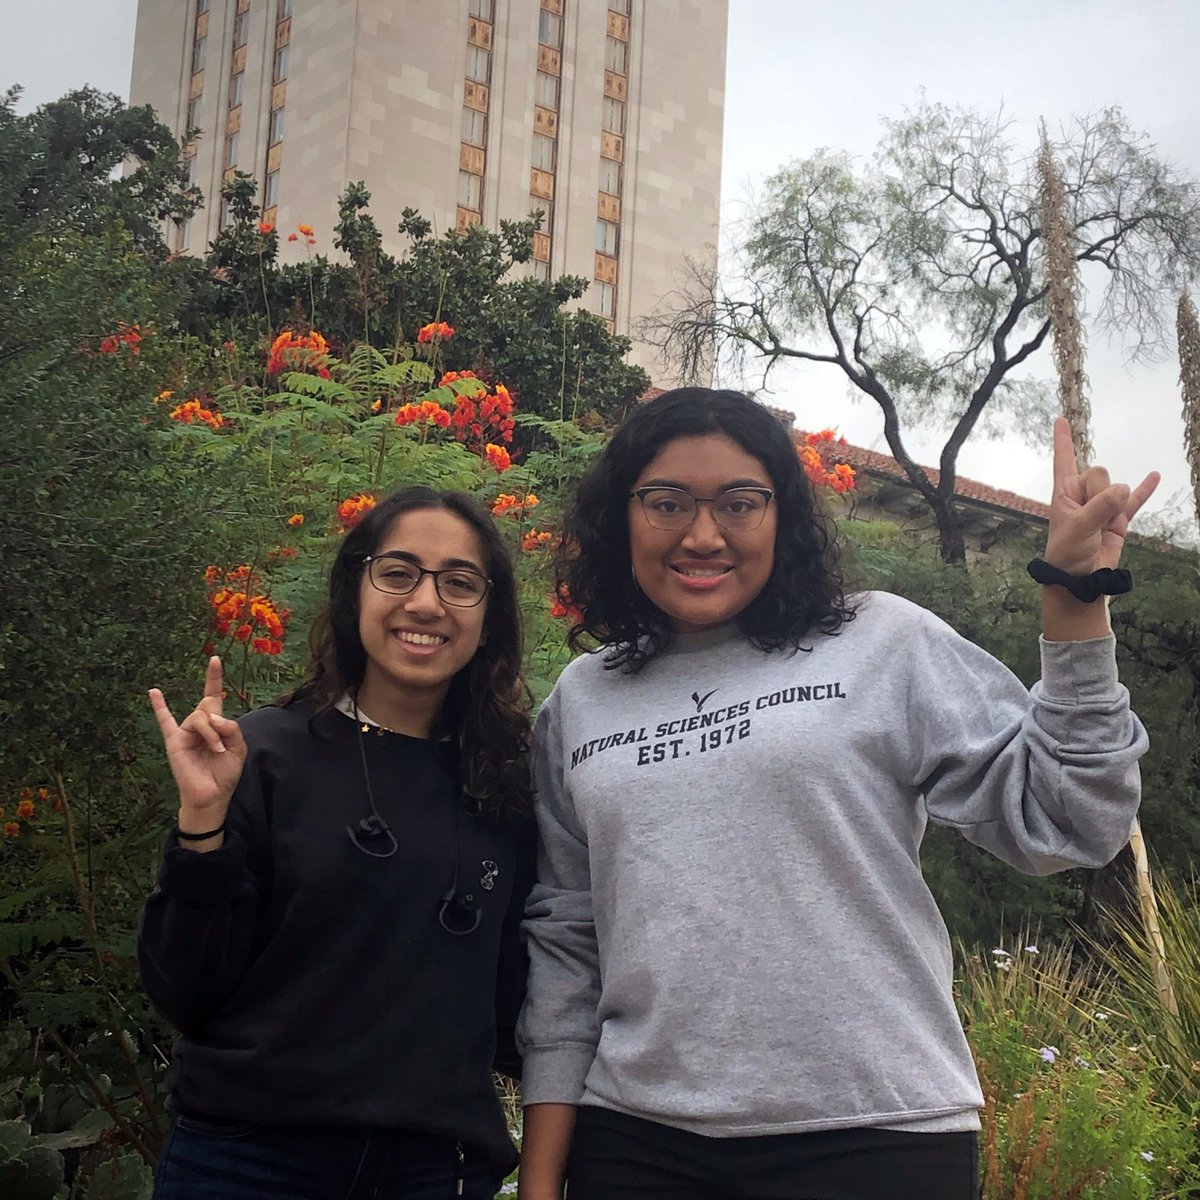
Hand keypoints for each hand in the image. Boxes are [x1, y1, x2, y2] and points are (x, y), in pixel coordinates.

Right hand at [149, 656, 246, 820]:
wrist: (211, 796)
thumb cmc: (225, 773)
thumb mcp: (239, 748)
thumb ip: (231, 728)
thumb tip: (212, 717)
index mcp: (216, 724)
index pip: (214, 696)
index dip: (214, 678)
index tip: (215, 658)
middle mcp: (199, 724)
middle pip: (208, 707)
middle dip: (219, 724)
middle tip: (222, 745)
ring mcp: (186, 732)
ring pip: (199, 717)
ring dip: (211, 734)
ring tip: (216, 750)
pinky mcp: (175, 742)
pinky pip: (165, 722)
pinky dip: (159, 707)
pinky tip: (154, 692)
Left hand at [1043, 417, 1159, 575]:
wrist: (1081, 579)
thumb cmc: (1067, 553)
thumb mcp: (1078, 528)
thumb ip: (1100, 506)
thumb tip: (1124, 488)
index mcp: (1064, 492)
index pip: (1064, 460)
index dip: (1063, 439)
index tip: (1060, 418)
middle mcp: (1082, 495)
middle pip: (1099, 472)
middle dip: (1098, 492)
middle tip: (1090, 517)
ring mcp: (1102, 505)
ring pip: (1118, 487)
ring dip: (1114, 505)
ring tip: (1102, 527)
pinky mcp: (1119, 518)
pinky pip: (1136, 499)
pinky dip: (1145, 489)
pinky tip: (1155, 475)